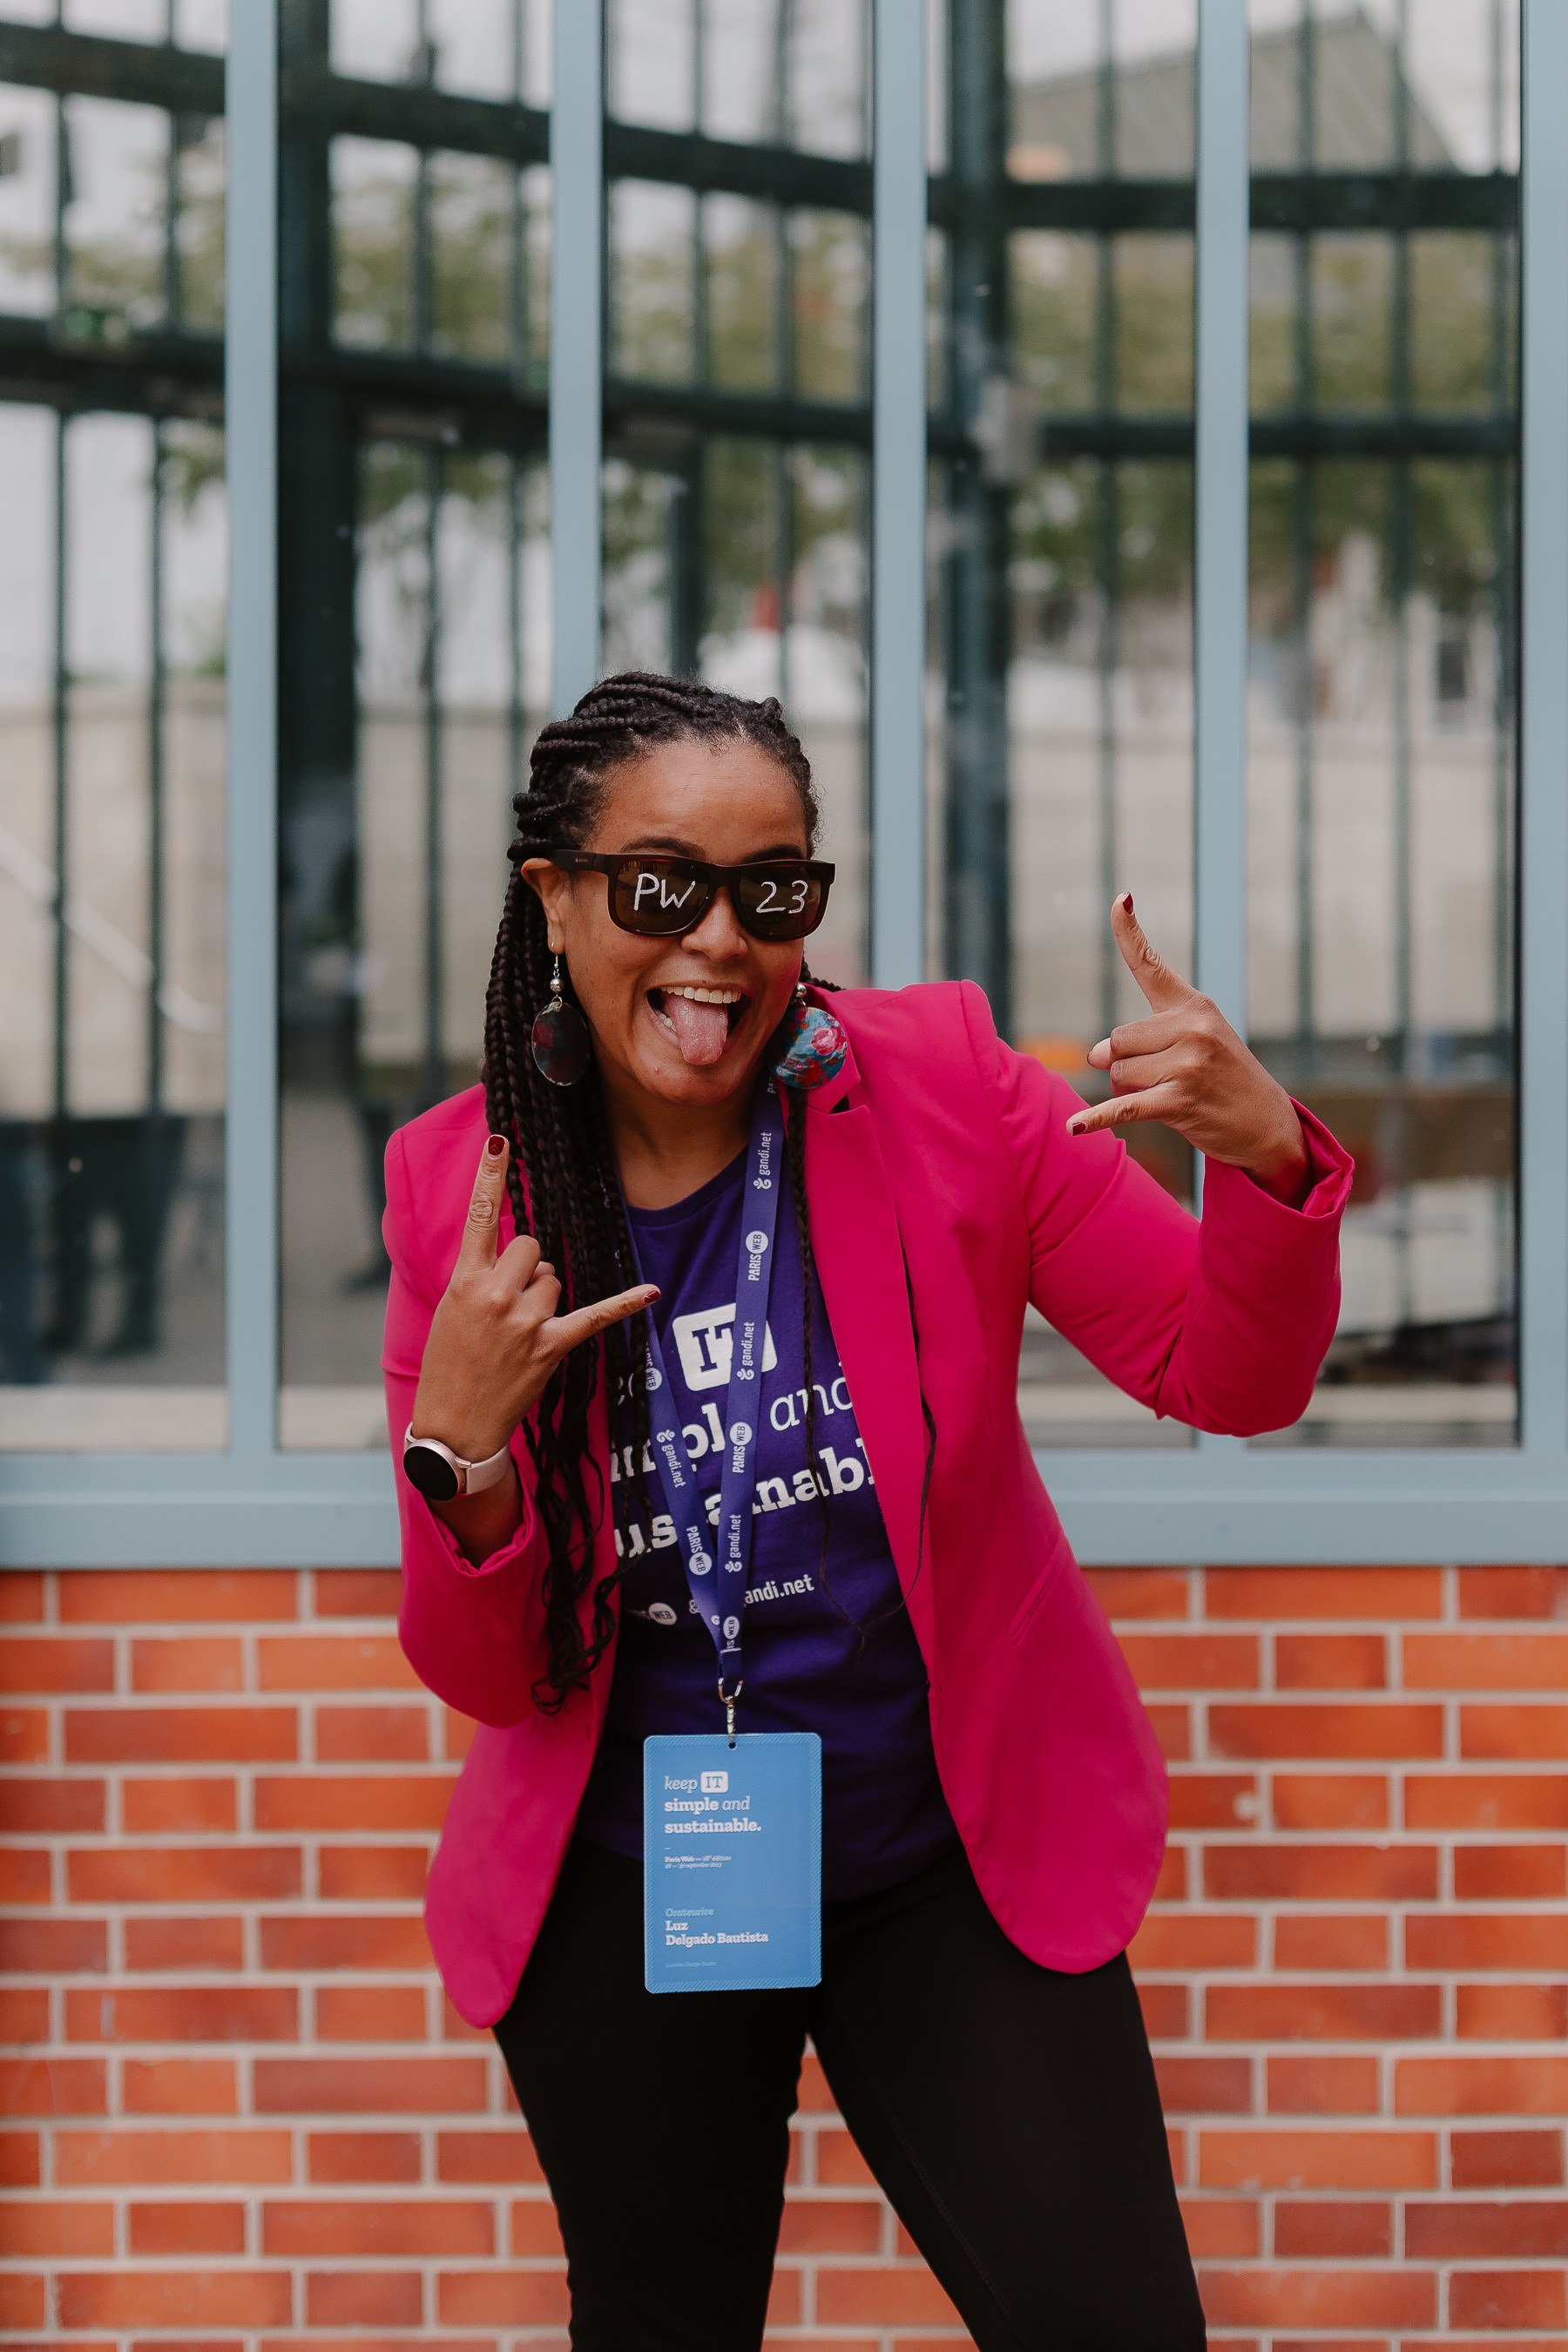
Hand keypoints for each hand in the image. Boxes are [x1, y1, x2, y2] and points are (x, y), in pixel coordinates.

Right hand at [412, 1135, 659, 1463]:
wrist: (452, 1426)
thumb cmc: (449, 1364)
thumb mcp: (450, 1311)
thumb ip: (481, 1275)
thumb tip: (523, 1251)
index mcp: (462, 1281)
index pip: (479, 1217)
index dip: (489, 1176)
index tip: (499, 1140)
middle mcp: (493, 1295)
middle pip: (533, 1246)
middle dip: (527, 1267)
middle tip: (508, 1303)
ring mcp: (523, 1321)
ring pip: (555, 1277)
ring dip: (544, 1297)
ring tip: (518, 1332)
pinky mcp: (549, 1346)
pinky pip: (593, 1315)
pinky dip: (622, 1304)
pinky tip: (650, 1292)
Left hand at [1065, 895, 1309, 1201]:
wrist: (1267, 1125)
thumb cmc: (1222, 1082)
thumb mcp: (1189, 1048)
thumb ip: (1139, 1042)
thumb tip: (1091, 1055)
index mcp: (1194, 1005)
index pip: (1152, 965)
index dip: (1130, 932)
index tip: (1120, 899)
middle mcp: (1193, 1027)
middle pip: (1116, 1040)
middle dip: (1124, 1064)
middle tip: (1162, 1079)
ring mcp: (1189, 1063)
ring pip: (1117, 1073)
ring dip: (1129, 1091)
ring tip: (1169, 1096)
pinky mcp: (1182, 1100)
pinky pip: (1125, 1106)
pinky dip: (1097, 1119)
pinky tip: (1074, 1127)